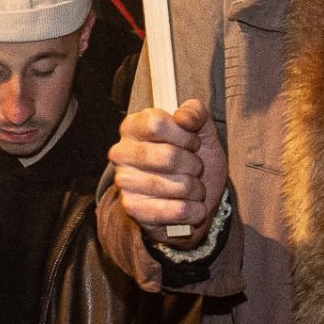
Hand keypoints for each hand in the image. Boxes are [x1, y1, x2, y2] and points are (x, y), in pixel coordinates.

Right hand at [109, 99, 226, 249]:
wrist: (194, 198)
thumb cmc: (194, 159)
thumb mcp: (202, 131)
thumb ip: (196, 113)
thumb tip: (183, 116)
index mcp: (134, 126)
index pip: (157, 123)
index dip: (185, 135)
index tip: (192, 143)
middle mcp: (121, 152)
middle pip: (168, 156)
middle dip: (194, 165)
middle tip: (195, 167)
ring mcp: (124, 182)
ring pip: (178, 185)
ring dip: (196, 188)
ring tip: (193, 187)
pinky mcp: (133, 209)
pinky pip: (177, 210)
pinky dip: (194, 209)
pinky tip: (192, 206)